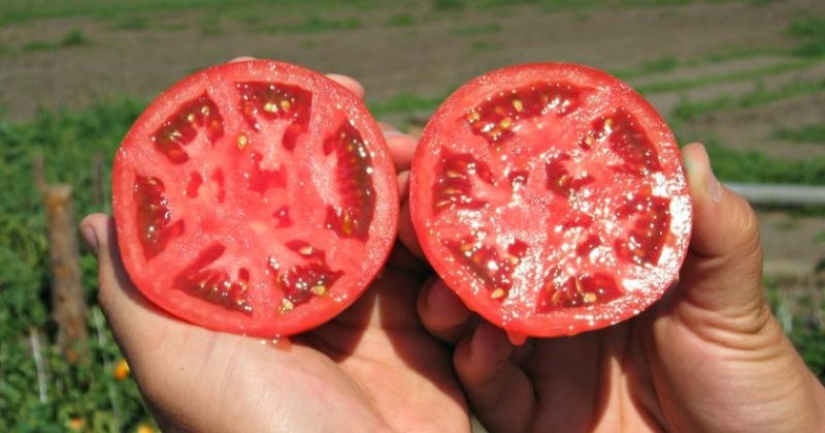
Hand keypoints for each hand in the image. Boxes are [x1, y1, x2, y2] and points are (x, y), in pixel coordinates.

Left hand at [80, 73, 468, 432]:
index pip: (284, 202)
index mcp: (262, 299)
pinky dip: (465, 273)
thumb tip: (97, 218)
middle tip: (409, 139)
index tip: (337, 95)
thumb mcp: (178, 361)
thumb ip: (139, 288)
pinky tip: (465, 269)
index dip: (306, 147)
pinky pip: (456, 292)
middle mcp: (318, 306)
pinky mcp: (434, 351)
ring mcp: (378, 326)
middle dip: (382, 165)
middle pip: (354, 212)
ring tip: (445, 194)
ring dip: (430, 210)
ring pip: (410, 242)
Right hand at [416, 143, 824, 431]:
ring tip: (448, 291)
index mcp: (600, 268)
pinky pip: (490, 389)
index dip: (498, 193)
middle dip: (450, 245)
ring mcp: (545, 363)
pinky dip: (477, 365)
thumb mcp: (733, 302)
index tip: (461, 163)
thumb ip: (717, 233)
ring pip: (473, 324)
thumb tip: (688, 155)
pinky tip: (485, 345)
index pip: (538, 220)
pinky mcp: (535, 416)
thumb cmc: (749, 380)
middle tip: (423, 222)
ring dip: (449, 302)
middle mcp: (562, 309)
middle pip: (489, 268)